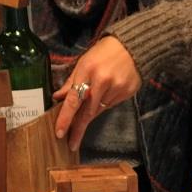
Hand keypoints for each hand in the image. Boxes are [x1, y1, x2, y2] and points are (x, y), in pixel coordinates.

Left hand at [54, 36, 141, 150]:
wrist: (133, 47)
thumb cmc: (104, 52)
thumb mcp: (84, 62)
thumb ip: (71, 81)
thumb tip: (58, 98)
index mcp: (88, 71)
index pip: (74, 100)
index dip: (66, 118)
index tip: (60, 133)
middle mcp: (102, 81)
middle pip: (87, 112)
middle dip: (78, 129)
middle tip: (72, 144)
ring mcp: (116, 89)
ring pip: (99, 110)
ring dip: (90, 114)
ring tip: (87, 113)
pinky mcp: (126, 93)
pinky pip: (110, 105)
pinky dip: (104, 104)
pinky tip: (106, 94)